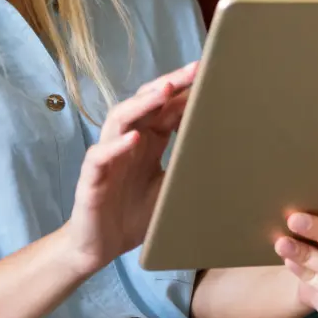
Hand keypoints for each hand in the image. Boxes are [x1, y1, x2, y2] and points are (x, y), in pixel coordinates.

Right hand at [65, 63, 197, 275]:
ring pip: (121, 118)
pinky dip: (116, 145)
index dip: (184, 91)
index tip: (209, 75)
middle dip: (169, 84)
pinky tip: (133, 139)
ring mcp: (108, 155)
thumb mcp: (170, 188)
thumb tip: (226, 154)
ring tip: (165, 91)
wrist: (99, 247)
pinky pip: (100, 155)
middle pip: (145, 102)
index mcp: (148, 141)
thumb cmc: (134, 216)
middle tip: (194, 70)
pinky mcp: (91, 177)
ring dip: (143, 103)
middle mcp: (128, 141)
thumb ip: (186, 166)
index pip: (166, 107)